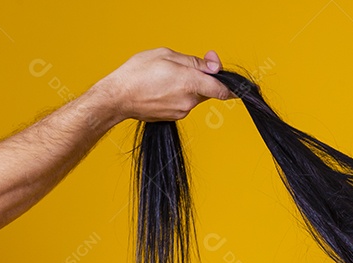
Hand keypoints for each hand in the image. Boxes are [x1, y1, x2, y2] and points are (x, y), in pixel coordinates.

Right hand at [97, 47, 234, 123]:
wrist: (118, 98)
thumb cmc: (138, 73)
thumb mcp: (167, 55)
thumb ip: (195, 61)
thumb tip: (215, 65)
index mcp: (191, 82)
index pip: (222, 89)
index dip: (230, 86)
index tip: (235, 85)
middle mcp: (189, 101)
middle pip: (207, 90)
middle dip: (201, 80)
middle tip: (183, 68)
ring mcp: (181, 111)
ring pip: (194, 97)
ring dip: (187, 88)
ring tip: (165, 79)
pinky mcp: (173, 117)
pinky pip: (183, 104)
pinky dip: (177, 96)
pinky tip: (160, 89)